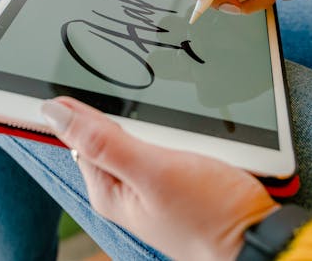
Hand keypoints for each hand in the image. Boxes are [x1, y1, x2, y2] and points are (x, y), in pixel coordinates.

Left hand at [41, 97, 279, 260]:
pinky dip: (169, 130)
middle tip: (128, 91)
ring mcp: (152, 184)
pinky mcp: (177, 179)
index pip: (78, 136)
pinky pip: (162, 143)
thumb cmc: (210, 212)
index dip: (79, 106)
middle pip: (107, 133)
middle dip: (118, 111)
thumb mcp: (152, 169)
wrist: (259, 236)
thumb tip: (52, 113)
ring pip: (139, 134)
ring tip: (156, 108)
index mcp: (108, 189)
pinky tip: (177, 124)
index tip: (78, 75)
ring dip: (147, 119)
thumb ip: (102, 141)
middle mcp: (125, 189)